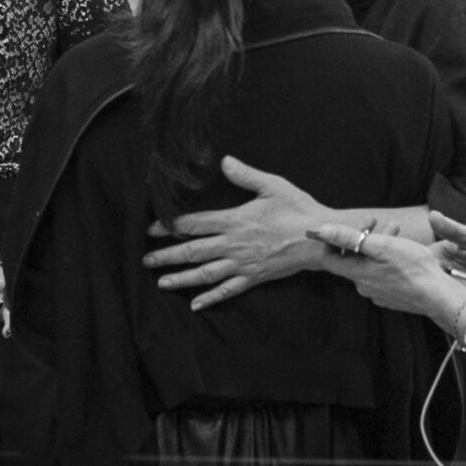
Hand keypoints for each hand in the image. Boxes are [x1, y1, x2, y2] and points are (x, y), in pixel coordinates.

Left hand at [142, 156, 330, 310]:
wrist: (320, 238)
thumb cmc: (298, 209)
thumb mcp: (273, 185)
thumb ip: (246, 175)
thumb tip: (224, 161)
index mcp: (235, 220)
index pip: (196, 223)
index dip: (171, 226)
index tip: (153, 229)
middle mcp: (234, 244)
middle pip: (194, 251)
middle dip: (168, 256)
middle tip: (146, 260)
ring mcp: (243, 263)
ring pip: (206, 274)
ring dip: (182, 278)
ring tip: (161, 283)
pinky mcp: (254, 277)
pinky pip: (228, 290)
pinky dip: (211, 298)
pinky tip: (196, 305)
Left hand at [312, 223, 465, 324]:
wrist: (437, 295)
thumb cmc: (412, 267)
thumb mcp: (381, 245)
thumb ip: (349, 238)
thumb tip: (322, 230)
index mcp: (357, 274)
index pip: (330, 259)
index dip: (333, 241)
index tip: (348, 227)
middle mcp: (364, 286)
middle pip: (353, 259)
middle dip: (362, 237)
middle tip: (377, 221)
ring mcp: (378, 293)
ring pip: (370, 264)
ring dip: (378, 245)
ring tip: (395, 228)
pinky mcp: (392, 296)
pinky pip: (382, 274)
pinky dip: (387, 259)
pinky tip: (403, 249)